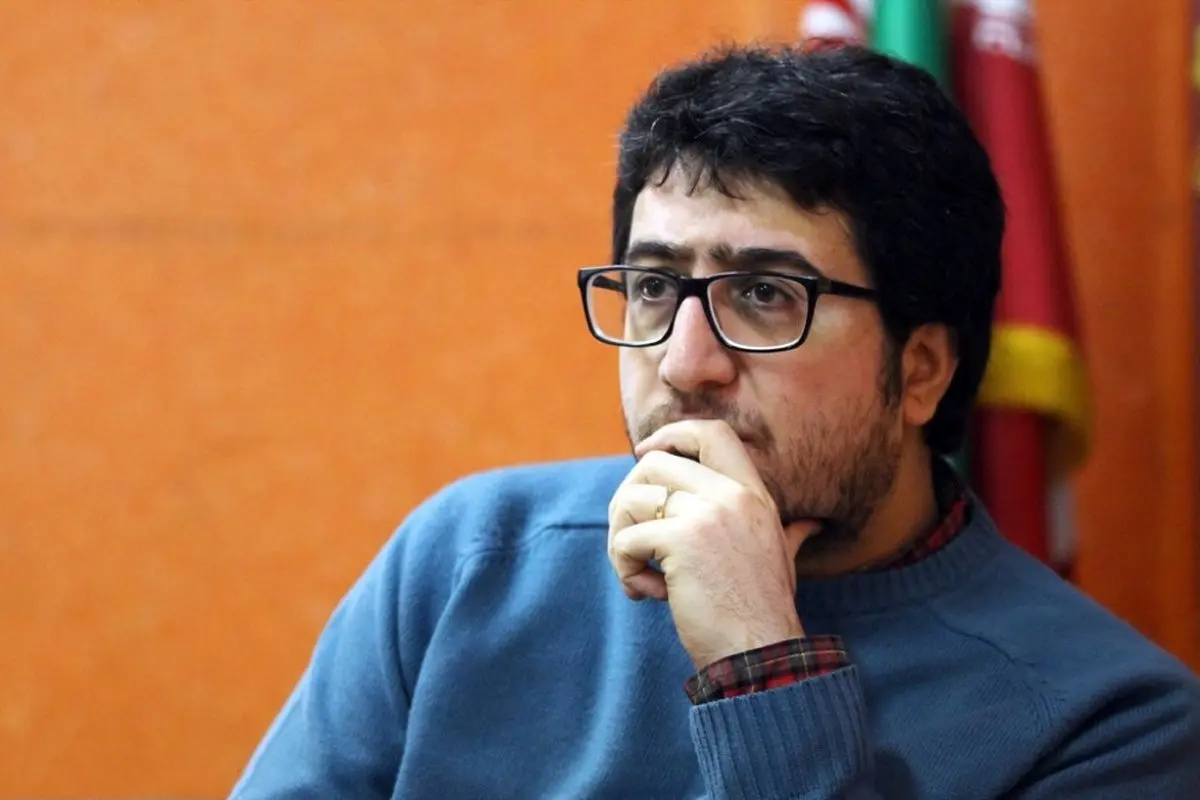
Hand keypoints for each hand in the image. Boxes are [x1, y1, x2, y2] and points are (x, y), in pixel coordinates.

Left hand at [607, 419, 819, 669]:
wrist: (761, 653)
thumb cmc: (765, 611)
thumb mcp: (783, 559)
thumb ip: (791, 533)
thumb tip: (811, 524)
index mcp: (754, 494)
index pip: (711, 432)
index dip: (670, 435)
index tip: (644, 454)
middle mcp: (732, 495)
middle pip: (655, 463)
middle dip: (628, 500)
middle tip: (632, 541)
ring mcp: (707, 514)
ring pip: (631, 498)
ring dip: (620, 538)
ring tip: (639, 574)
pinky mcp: (680, 541)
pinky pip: (625, 539)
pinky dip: (624, 569)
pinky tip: (647, 594)